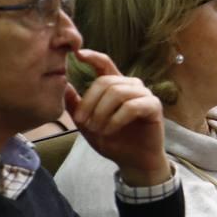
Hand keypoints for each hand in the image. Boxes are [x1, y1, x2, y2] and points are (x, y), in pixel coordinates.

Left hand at [64, 49, 169, 185]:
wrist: (134, 162)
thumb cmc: (113, 141)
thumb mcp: (87, 124)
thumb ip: (76, 105)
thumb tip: (63, 84)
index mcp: (116, 85)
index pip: (104, 63)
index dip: (92, 56)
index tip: (77, 54)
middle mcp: (131, 85)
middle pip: (105, 81)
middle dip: (89, 102)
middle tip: (83, 122)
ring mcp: (144, 94)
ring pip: (117, 92)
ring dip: (102, 112)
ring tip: (97, 129)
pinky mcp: (153, 106)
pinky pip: (131, 106)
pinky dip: (116, 119)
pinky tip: (109, 130)